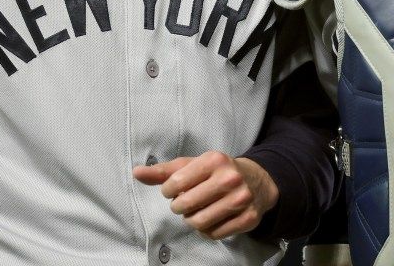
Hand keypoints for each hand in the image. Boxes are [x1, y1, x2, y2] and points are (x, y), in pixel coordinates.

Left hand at [133, 151, 279, 239]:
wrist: (257, 181)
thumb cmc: (217, 172)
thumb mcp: (192, 165)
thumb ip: (164, 171)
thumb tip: (136, 172)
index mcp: (214, 160)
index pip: (175, 184)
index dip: (168, 191)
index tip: (173, 190)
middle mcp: (230, 178)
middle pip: (186, 205)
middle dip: (179, 207)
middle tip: (185, 202)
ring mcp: (241, 199)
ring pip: (199, 223)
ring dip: (192, 220)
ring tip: (197, 210)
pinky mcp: (248, 218)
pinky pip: (214, 234)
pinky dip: (207, 230)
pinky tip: (212, 218)